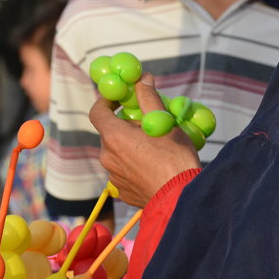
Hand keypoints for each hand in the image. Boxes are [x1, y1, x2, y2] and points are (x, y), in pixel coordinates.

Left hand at [90, 73, 200, 208]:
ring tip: (154, 146)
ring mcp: (113, 177)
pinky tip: (154, 165)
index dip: (106, 101)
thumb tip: (142, 79)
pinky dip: (134, 164)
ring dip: (130, 145)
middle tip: (145, 122)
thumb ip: (148, 98)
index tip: (119, 98)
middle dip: (124, 125)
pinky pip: (124, 171)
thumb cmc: (174, 158)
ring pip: (117, 153)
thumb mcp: (163, 122)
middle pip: (109, 133)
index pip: (97, 112)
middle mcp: (107, 157)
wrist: (181, 199)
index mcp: (113, 137)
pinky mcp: (122, 191)